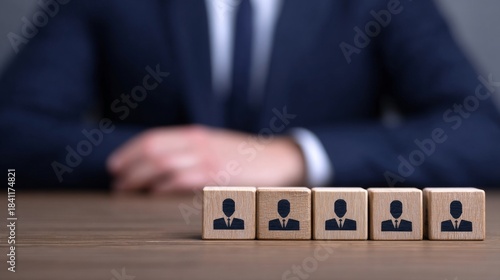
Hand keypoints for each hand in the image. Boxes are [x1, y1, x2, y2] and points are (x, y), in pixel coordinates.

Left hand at [107, 125, 305, 193]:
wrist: (276, 157)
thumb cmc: (243, 156)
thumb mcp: (214, 147)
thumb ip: (191, 152)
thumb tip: (161, 167)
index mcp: (195, 134)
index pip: (153, 138)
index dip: (129, 151)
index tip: (115, 165)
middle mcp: (197, 142)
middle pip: (152, 150)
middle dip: (129, 166)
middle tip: (116, 181)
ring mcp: (207, 157)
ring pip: (162, 163)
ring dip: (139, 178)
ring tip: (126, 189)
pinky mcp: (217, 174)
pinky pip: (182, 178)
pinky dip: (163, 186)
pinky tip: (153, 193)